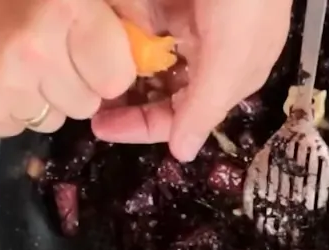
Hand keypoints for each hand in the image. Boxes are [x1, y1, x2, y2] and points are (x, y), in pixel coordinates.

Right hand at [0, 0, 135, 135]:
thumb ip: (122, 7)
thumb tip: (156, 39)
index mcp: (65, 10)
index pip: (118, 77)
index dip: (106, 69)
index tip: (89, 54)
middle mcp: (35, 51)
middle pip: (87, 104)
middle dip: (74, 83)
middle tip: (44, 54)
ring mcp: (1, 85)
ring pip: (53, 119)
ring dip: (41, 97)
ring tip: (15, 62)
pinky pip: (16, 129)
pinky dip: (8, 109)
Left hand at [92, 0, 291, 161]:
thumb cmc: (247, 2)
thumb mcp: (232, 59)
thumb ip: (205, 106)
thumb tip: (182, 156)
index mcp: (229, 76)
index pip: (181, 116)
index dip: (142, 125)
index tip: (98, 125)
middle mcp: (208, 52)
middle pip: (159, 86)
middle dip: (125, 94)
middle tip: (82, 92)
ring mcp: (190, 18)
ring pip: (145, 51)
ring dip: (118, 57)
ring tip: (83, 57)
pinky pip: (139, 14)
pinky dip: (123, 19)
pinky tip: (105, 20)